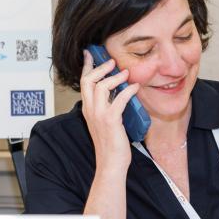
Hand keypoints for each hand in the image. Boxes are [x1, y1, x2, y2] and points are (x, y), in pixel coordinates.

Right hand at [80, 50, 139, 175]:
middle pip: (89, 80)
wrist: (111, 164)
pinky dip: (128, 90)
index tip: (90, 54)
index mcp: (87, 110)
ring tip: (126, 73)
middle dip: (100, 67)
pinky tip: (135, 87)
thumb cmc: (111, 145)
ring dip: (115, 77)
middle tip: (112, 61)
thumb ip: (106, 107)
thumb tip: (117, 92)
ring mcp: (99, 115)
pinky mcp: (111, 120)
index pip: (83, 83)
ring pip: (102, 86)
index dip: (86, 66)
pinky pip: (119, 99)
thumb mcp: (104, 123)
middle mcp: (90, 110)